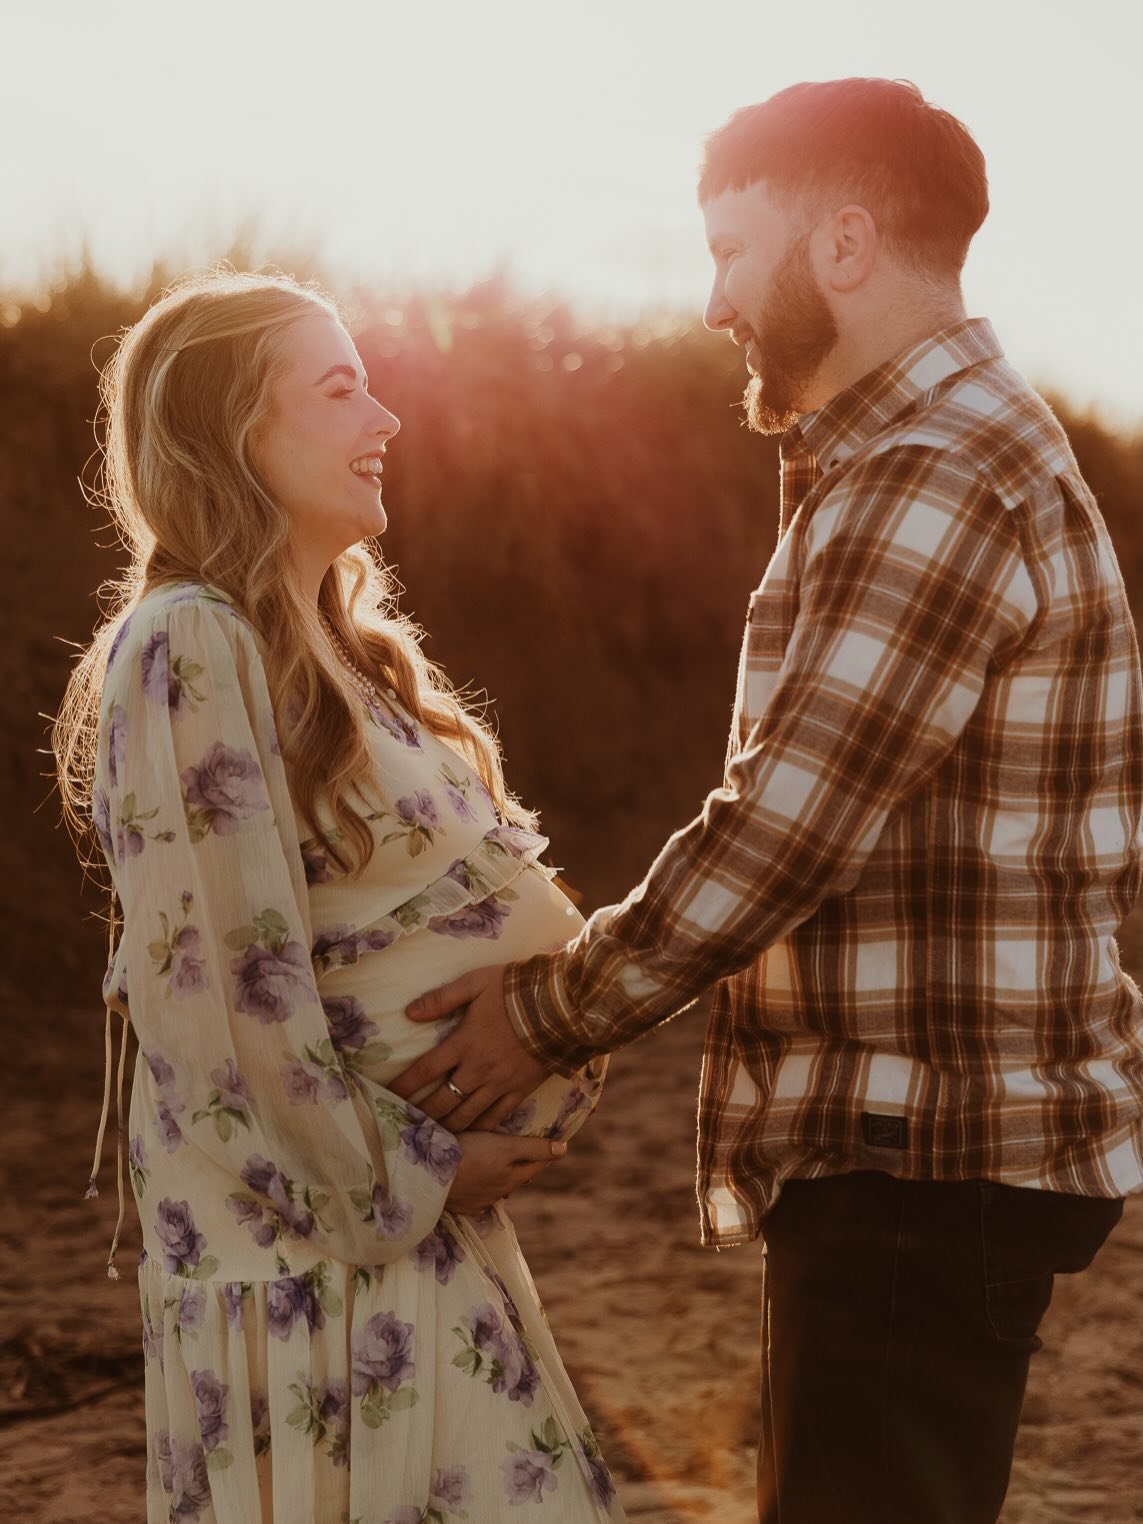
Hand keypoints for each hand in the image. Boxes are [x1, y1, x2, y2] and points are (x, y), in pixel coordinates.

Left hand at [392, 965, 548, 1129]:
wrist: (561, 1007)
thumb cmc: (516, 990)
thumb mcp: (476, 983)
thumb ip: (442, 998)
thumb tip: (409, 1012)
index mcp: (464, 1042)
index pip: (424, 1070)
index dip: (403, 1085)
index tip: (387, 1095)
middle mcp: (478, 1069)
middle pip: (442, 1100)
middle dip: (420, 1113)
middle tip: (405, 1123)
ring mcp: (500, 1083)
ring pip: (466, 1115)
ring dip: (446, 1126)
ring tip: (432, 1134)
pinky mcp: (520, 1091)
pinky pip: (495, 1118)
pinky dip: (479, 1129)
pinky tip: (469, 1134)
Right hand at [446, 1131, 567, 1214]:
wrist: (426, 1177)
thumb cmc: (468, 1153)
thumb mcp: (503, 1145)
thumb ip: (533, 1148)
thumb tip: (564, 1149)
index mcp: (513, 1176)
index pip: (537, 1163)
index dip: (544, 1151)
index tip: (550, 1140)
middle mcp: (500, 1192)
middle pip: (518, 1176)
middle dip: (523, 1164)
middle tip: (523, 1148)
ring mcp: (480, 1202)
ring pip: (498, 1187)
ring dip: (501, 1176)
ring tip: (496, 1162)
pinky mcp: (462, 1206)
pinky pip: (479, 1197)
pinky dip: (481, 1188)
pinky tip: (475, 1179)